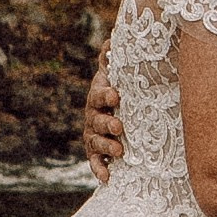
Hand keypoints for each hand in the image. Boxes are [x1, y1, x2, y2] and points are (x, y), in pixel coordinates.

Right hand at [83, 65, 124, 181]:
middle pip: (96, 119)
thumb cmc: (122, 91)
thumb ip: (113, 59)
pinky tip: (107, 178)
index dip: (106, 94)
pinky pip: (95, 162)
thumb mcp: (118, 75)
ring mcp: (93, 134)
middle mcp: (93, 115)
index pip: (99, 93)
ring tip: (120, 151)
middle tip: (119, 127)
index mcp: (100, 95)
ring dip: (106, 146)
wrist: (118, 114)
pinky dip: (99, 170)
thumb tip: (112, 38)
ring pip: (95, 141)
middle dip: (107, 123)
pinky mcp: (96, 152)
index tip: (116, 95)